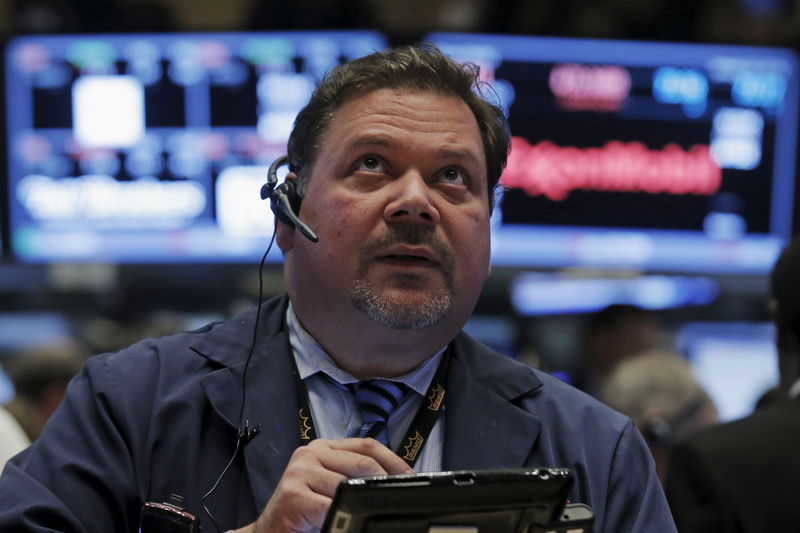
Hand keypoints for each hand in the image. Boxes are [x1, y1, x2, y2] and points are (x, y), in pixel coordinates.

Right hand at [235, 438, 413, 532]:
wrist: (269, 531)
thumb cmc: (304, 512)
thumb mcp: (332, 487)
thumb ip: (354, 478)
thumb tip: (393, 482)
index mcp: (324, 447)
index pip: (367, 445)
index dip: (394, 461)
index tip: (412, 478)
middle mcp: (311, 453)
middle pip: (362, 462)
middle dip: (387, 482)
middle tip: (401, 499)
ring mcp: (300, 471)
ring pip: (349, 485)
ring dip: (366, 503)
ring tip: (377, 513)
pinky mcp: (294, 494)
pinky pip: (331, 507)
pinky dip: (345, 517)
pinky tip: (350, 523)